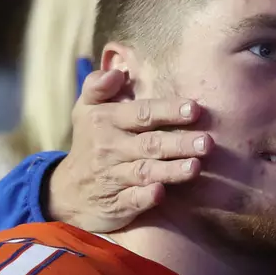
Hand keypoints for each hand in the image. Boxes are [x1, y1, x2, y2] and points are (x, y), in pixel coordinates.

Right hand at [48, 68, 212, 232]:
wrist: (67, 191)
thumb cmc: (88, 142)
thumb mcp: (85, 110)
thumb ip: (98, 86)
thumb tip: (117, 70)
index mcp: (105, 121)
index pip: (142, 113)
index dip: (168, 110)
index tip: (195, 108)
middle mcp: (110, 148)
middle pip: (150, 144)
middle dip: (179, 143)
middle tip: (208, 141)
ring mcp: (113, 177)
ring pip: (145, 172)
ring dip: (170, 170)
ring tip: (196, 167)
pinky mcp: (117, 204)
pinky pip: (132, 200)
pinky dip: (146, 197)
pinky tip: (162, 194)